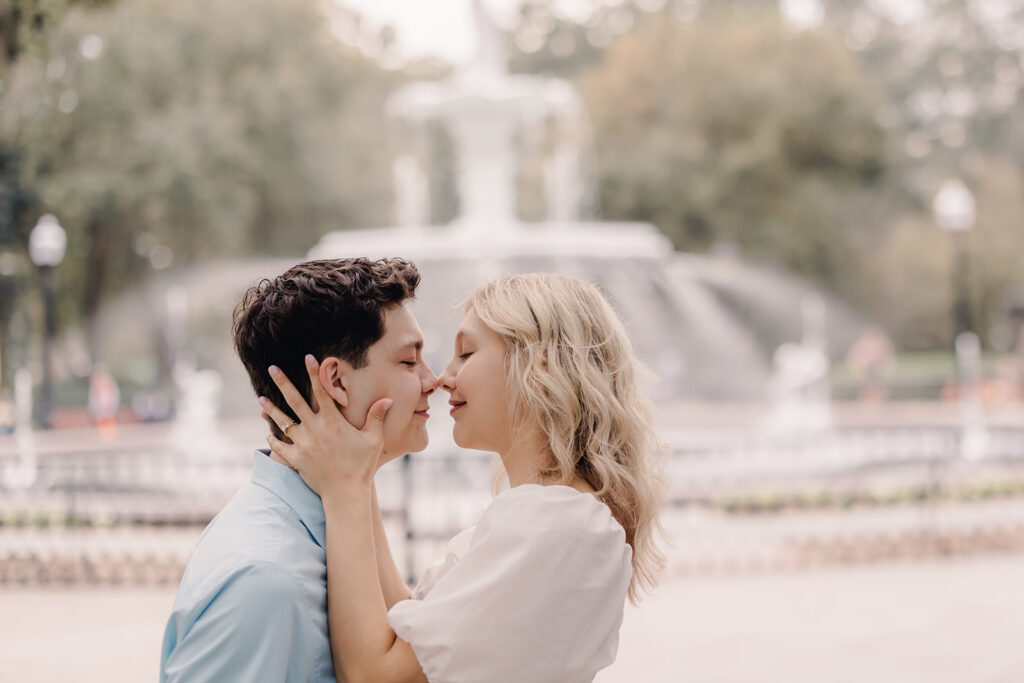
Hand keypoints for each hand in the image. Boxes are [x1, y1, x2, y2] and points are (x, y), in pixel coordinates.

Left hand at [260, 354, 391, 496]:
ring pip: (283, 422)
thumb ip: (376, 418)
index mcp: (333, 422)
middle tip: (272, 368)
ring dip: (271, 409)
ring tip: (261, 398)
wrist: (345, 494)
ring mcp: (302, 445)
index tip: (308, 358)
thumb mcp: (374, 440)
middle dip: (283, 383)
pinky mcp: (296, 460)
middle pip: (295, 401)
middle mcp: (314, 430)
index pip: (321, 392)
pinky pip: (281, 447)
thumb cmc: (362, 466)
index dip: (314, 373)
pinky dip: (274, 439)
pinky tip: (268, 432)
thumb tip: (388, 399)